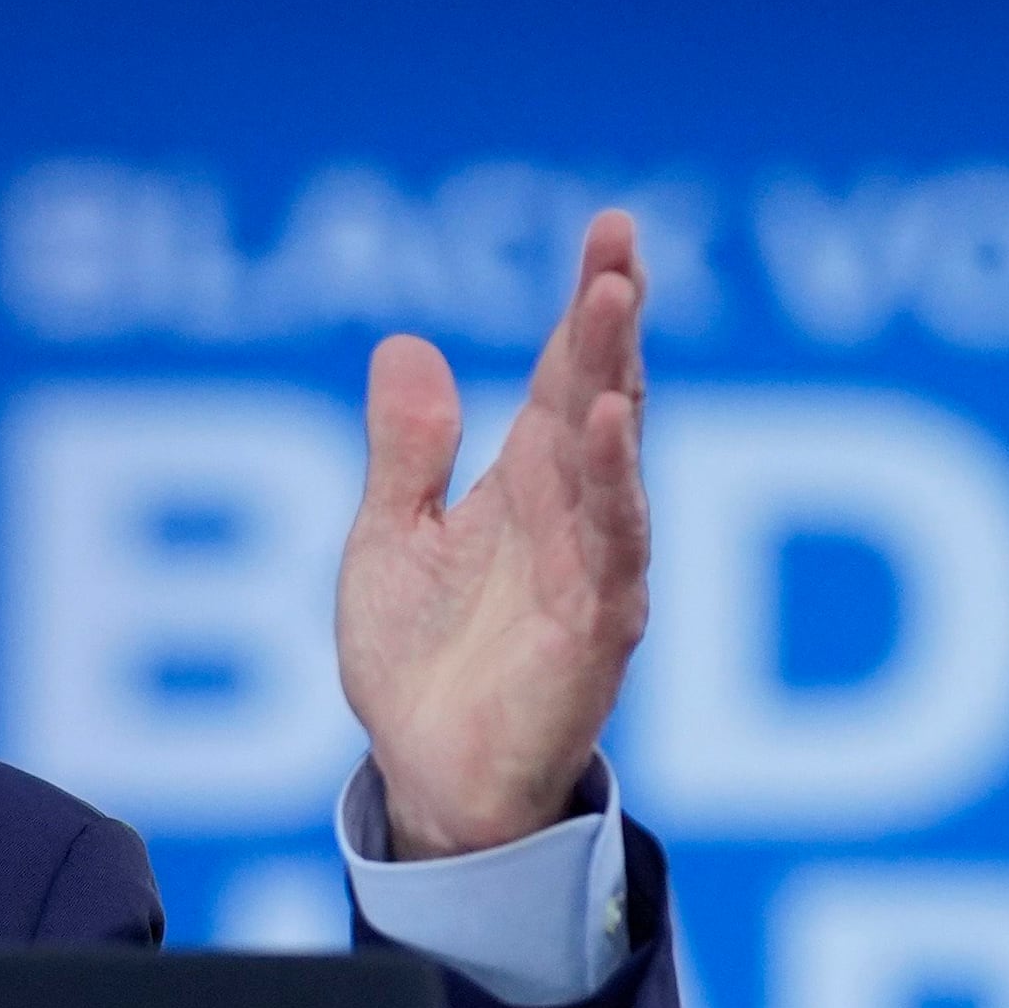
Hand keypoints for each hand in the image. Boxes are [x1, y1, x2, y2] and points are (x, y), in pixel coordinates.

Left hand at [336, 213, 652, 859]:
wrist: (426, 778)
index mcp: (528, 483)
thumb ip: (406, 452)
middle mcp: (571, 514)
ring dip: (612, 382)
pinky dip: (611, 489)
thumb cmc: (421, 661)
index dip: (587, 304)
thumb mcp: (391, 540)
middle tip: (617, 246)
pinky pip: (612, 553)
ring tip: (611, 307)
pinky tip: (602, 428)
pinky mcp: (593, 634)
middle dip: (609, 322)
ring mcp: (591, 571)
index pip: (564, 374)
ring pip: (612, 461)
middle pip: (597, 397)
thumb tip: (404, 345)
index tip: (609, 228)